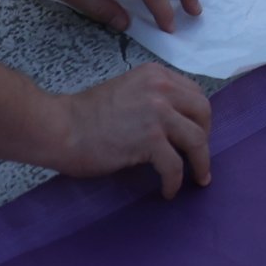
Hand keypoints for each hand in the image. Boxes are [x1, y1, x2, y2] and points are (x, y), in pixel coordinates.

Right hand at [54, 63, 219, 194]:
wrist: (60, 127)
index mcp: (156, 75)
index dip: (199, 118)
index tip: (196, 135)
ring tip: (198, 179)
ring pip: (197, 140)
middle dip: (205, 137)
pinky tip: (168, 191)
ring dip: (201, 163)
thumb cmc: (86, 115)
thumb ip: (154, 100)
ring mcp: (157, 113)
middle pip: (203, 113)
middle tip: (198, 157)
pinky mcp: (149, 139)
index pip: (194, 93)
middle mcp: (161, 88)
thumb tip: (178, 125)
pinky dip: (175, 182)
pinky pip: (175, 165)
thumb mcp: (128, 92)